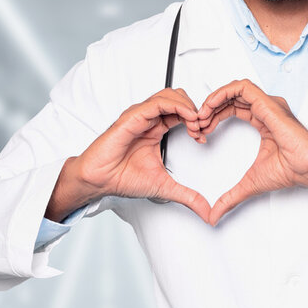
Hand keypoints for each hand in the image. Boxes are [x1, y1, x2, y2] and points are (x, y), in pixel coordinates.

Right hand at [45, 88, 210, 222]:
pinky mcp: (133, 117)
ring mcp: (140, 116)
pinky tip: (187, 119)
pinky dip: (177, 106)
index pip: (181, 112)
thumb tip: (207, 212)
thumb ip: (188, 196)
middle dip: (195, 109)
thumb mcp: (164, 187)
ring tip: (196, 124)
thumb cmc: (122, 178)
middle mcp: (148, 120)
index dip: (197, 121)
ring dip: (188, 106)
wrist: (100, 180)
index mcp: (155, 129)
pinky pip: (158, 102)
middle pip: (178, 97)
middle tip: (202, 128)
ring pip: (170, 95)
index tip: (203, 137)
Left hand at [197, 80, 307, 225]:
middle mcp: (265, 109)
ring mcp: (268, 104)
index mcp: (263, 121)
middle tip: (197, 123)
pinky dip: (223, 93)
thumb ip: (230, 197)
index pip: (232, 109)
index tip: (201, 130)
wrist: (307, 168)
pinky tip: (211, 105)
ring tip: (202, 114)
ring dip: (214, 99)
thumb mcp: (249, 184)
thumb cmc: (290, 170)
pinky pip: (242, 87)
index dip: (213, 116)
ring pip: (234, 88)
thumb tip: (214, 214)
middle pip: (231, 97)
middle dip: (210, 108)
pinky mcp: (268, 103)